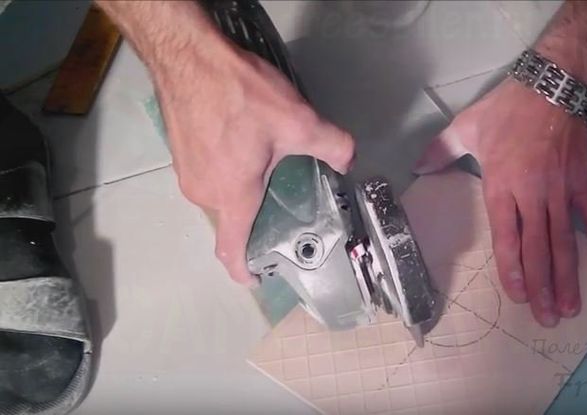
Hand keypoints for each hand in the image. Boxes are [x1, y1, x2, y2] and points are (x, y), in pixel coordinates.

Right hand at [154, 46, 354, 285]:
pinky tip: (244, 143)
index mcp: (233, 195)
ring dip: (244, 187)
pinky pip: (209, 174)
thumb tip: (348, 160)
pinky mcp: (179, 153)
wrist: (189, 57)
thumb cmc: (239, 94)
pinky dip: (228, 170)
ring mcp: (186, 173)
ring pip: (222, 194)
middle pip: (235, 217)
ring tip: (267, 162)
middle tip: (286, 192)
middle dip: (259, 212)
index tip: (258, 279)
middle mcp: (204, 193)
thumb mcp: (297, 121)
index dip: (244, 271)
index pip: (231, 250)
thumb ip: (332, 146)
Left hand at [415, 78, 586, 326]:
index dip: (513, 269)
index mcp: (502, 186)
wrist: (553, 85)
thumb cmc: (508, 108)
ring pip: (565, 242)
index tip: (518, 296)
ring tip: (571, 308)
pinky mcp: (582, 184)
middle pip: (538, 249)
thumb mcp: (466, 126)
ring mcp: (561, 192)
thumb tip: (417, 167)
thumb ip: (441, 151)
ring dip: (569, 277)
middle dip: (542, 286)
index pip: (507, 236)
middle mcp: (532, 196)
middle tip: (546, 318)